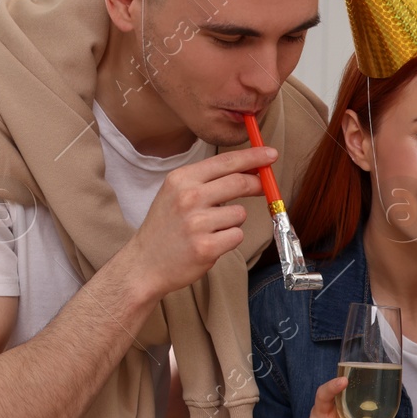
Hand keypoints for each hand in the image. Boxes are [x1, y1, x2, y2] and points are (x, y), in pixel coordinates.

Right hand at [120, 147, 275, 300]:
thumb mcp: (176, 193)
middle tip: (263, 187)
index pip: (225, 161)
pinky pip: (237, 236)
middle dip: (256, 184)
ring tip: (212, 228)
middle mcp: (188, 197)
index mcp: (181, 179)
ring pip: (240, 213)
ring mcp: (197, 223)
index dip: (253, 156)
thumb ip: (208, 181)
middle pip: (239, 183)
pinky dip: (229, 239)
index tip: (271, 154)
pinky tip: (210, 242)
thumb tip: (249, 170)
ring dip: (233, 221)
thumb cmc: (167, 227)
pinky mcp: (206, 247)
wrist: (145, 263)